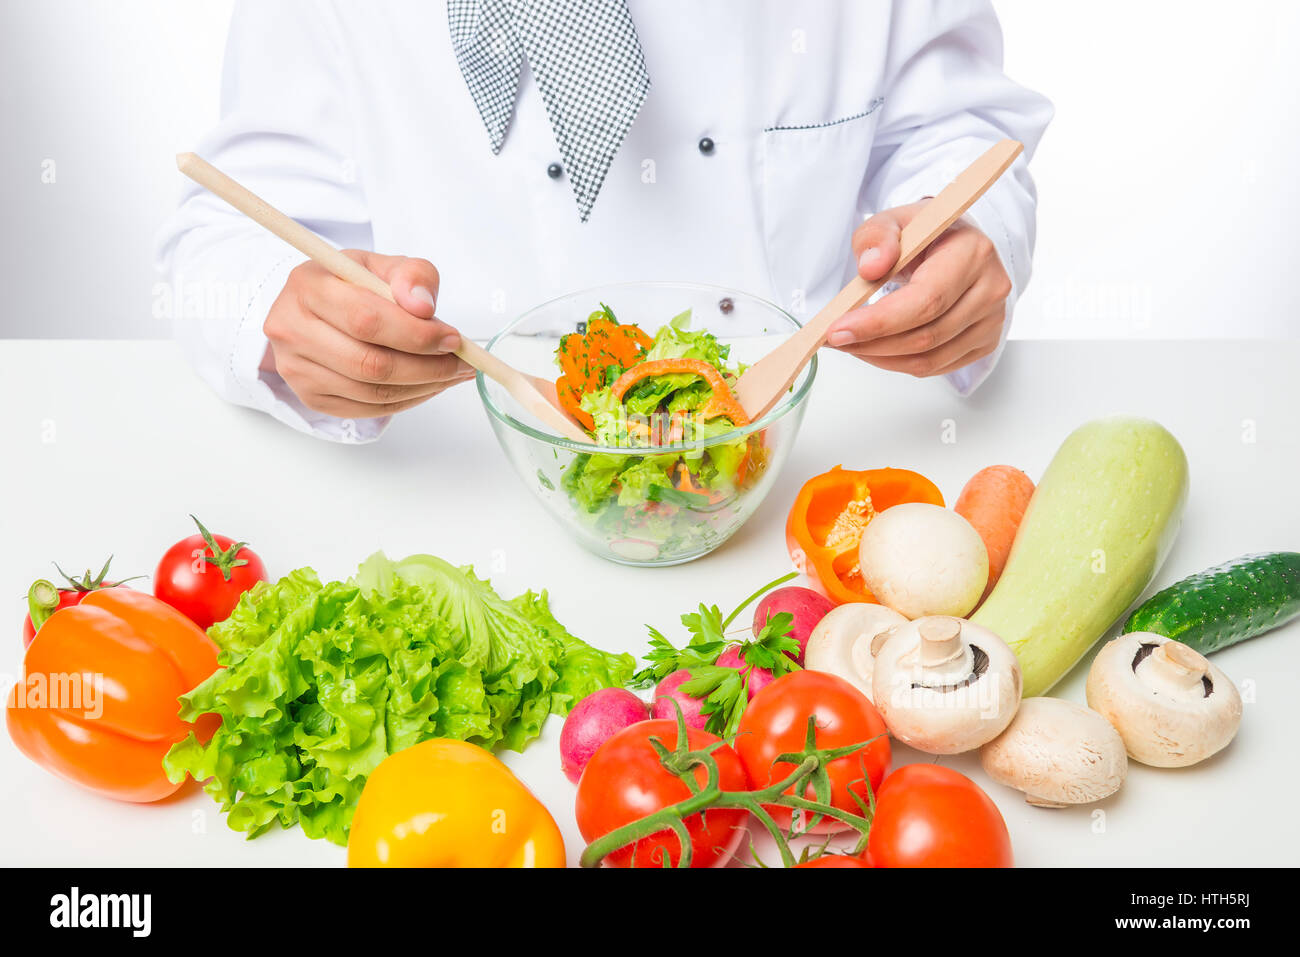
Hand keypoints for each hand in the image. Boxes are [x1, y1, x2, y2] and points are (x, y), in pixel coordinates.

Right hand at [262, 251, 473, 418]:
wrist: (315, 308)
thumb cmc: (351, 284)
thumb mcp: (382, 265)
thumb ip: (411, 274)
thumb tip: (422, 306)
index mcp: (307, 286)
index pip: (366, 319)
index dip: (416, 335)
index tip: (453, 339)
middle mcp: (291, 329)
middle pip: (370, 363)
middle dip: (427, 367)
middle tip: (461, 363)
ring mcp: (296, 368)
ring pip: (372, 392)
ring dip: (423, 387)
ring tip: (451, 374)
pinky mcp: (310, 396)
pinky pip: (368, 409)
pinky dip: (407, 401)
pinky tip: (427, 385)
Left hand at [827, 202, 1011, 377]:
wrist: (957, 247)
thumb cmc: (927, 236)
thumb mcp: (894, 221)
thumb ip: (877, 237)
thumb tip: (872, 266)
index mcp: (973, 253)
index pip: (926, 300)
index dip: (879, 322)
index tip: (838, 330)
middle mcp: (990, 289)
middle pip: (925, 336)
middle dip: (871, 343)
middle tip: (835, 338)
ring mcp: (991, 320)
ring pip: (927, 359)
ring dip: (880, 358)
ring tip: (851, 343)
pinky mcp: (984, 342)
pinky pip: (935, 367)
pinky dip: (898, 364)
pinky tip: (877, 348)